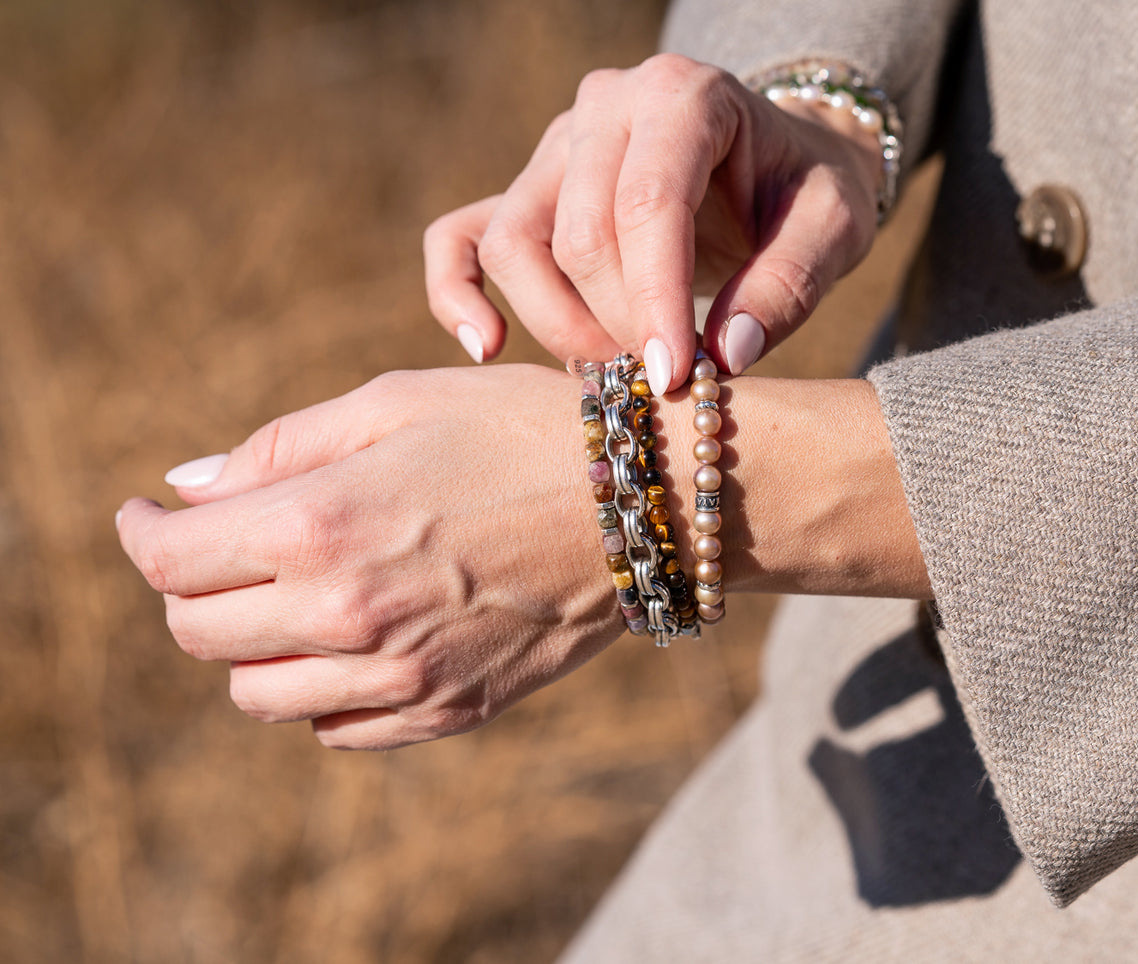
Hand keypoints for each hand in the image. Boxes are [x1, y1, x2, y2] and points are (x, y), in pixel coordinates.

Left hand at [116, 366, 618, 749]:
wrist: (646, 499)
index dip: (141, 534)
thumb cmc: (519, 429)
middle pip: (200, 635)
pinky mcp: (448, 711)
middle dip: (191, 587)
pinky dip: (321, 692)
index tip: (146, 516)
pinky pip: (336, 730)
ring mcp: (401, 677)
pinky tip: (356, 637)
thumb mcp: (395, 403)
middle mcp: (349, 616)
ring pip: (258, 696)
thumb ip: (280, 448)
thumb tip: (186, 487)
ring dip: (252, 646)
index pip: (170, 562)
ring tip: (293, 595)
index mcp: (322, 525)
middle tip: (225, 548)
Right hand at [423, 54, 881, 391]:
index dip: (656, 300)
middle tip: (668, 382)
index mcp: (683, 96)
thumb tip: (726, 355)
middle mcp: (605, 107)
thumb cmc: (806, 191)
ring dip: (558, 323)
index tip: (677, 378)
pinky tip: (488, 347)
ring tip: (616, 370)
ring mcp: (555, 148)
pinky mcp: (527, 190)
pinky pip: (460, 236)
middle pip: (579, 233)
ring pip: (516, 244)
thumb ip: (790, 284)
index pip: (648, 203)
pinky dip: (457, 291)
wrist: (782, 162)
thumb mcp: (835, 227)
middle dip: (620, 324)